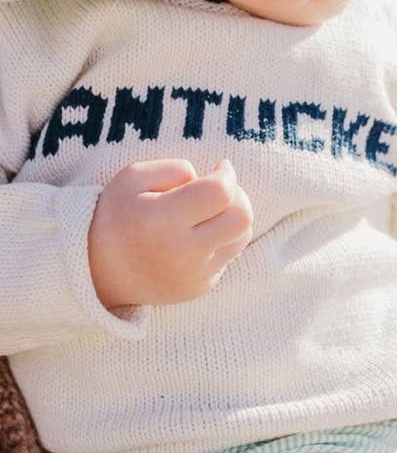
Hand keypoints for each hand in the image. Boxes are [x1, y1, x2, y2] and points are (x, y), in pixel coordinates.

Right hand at [88, 158, 253, 308]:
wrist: (96, 270)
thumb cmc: (117, 214)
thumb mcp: (134, 176)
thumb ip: (176, 169)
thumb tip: (212, 177)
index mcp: (162, 220)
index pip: (220, 192)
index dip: (227, 173)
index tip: (219, 167)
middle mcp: (182, 253)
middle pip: (242, 217)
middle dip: (238, 195)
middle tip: (218, 189)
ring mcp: (192, 276)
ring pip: (241, 236)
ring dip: (233, 216)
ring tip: (209, 210)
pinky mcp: (198, 289)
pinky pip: (228, 256)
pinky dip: (221, 239)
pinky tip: (196, 235)